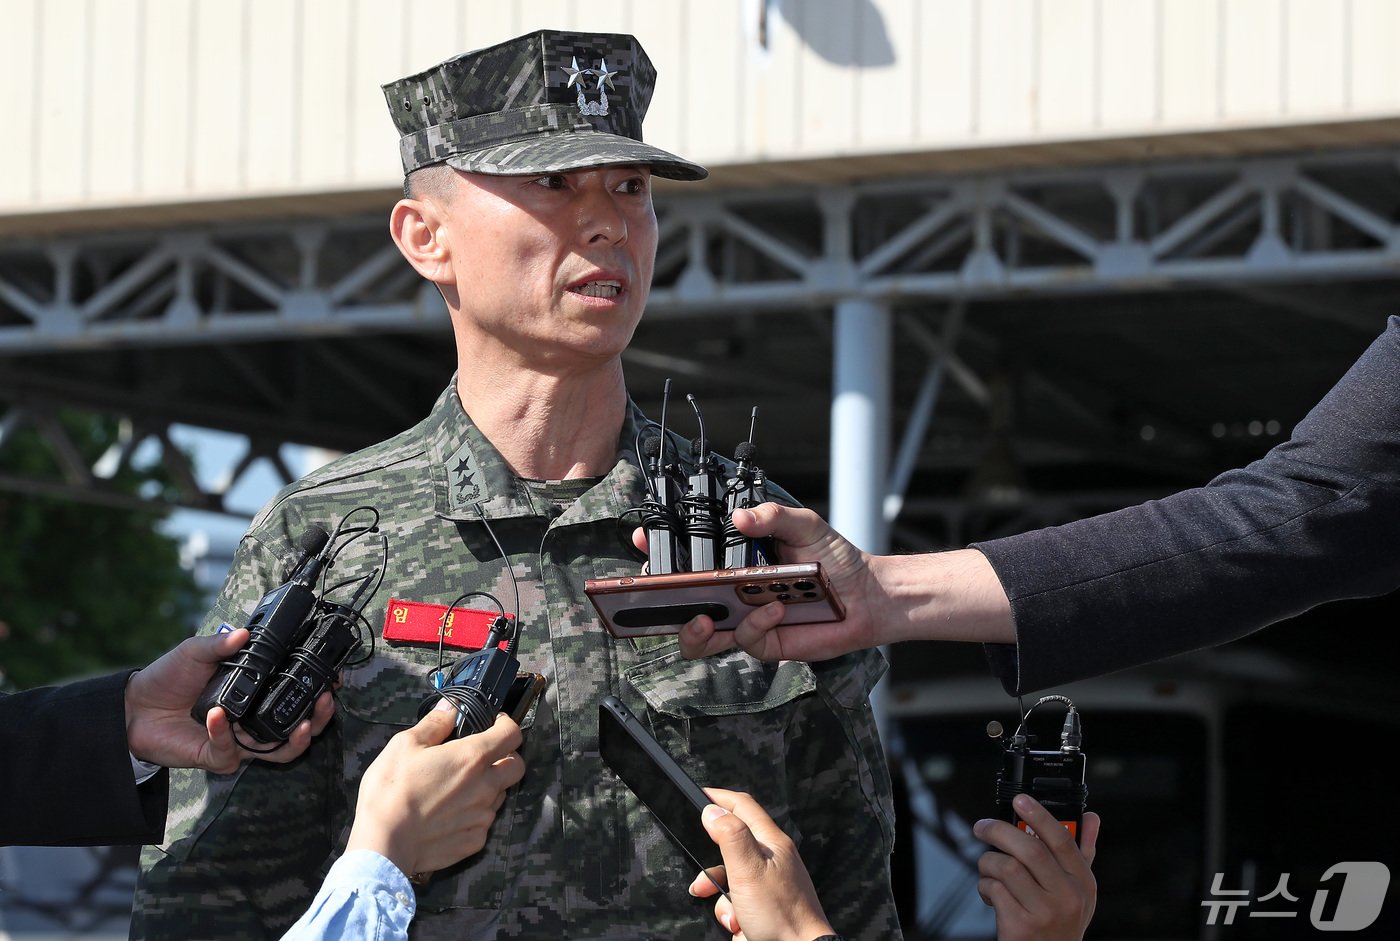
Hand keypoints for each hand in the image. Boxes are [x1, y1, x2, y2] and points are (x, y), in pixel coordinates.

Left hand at [124, 628, 335, 773]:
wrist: (133, 706)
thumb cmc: (168, 678)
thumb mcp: (197, 651)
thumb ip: (222, 644)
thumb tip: (245, 632)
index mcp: (254, 692)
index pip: (294, 693)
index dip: (316, 690)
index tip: (332, 679)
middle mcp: (252, 719)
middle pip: (299, 728)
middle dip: (319, 719)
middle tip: (325, 702)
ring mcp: (238, 741)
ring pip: (279, 751)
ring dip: (295, 739)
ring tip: (302, 724)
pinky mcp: (217, 757)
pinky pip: (231, 751)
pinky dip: (224, 733)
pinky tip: (217, 715)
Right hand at [345, 708, 524, 876]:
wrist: (384, 844)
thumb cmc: (391, 792)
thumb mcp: (405, 746)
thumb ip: (434, 724)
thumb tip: (450, 708)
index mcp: (472, 758)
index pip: (512, 735)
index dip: (507, 725)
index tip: (496, 724)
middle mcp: (485, 787)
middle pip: (517, 767)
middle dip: (507, 757)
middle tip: (484, 757)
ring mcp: (482, 816)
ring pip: (500, 795)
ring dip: (489, 787)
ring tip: (460, 788)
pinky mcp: (475, 841)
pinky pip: (483, 822)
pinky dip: (474, 814)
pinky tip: (450, 814)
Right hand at [636, 503, 883, 661]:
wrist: (868, 595)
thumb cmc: (834, 559)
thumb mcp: (804, 524)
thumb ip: (772, 516)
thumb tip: (740, 518)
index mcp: (735, 560)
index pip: (689, 557)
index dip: (661, 552)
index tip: (645, 541)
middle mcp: (732, 591)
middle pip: (684, 600)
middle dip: (663, 599)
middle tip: (662, 590)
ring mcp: (744, 619)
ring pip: (701, 635)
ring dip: (694, 629)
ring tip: (703, 618)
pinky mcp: (764, 643)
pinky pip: (744, 640)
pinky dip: (755, 625)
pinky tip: (774, 608)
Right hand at [687, 788, 834, 940]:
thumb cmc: (781, 915)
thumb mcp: (749, 870)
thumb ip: (730, 836)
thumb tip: (712, 811)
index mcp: (772, 843)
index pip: (743, 806)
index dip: (719, 798)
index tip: (697, 795)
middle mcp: (771, 860)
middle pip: (730, 846)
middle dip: (712, 864)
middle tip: (702, 878)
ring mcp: (767, 885)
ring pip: (729, 878)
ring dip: (720, 895)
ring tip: (729, 912)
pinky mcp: (761, 907)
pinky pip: (735, 902)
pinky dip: (730, 913)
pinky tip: (738, 924)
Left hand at [974, 795, 1099, 940]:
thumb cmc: (1060, 923)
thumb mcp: (1079, 892)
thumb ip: (1083, 853)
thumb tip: (1091, 818)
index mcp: (1083, 882)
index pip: (1062, 840)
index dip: (1039, 815)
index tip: (1020, 799)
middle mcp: (1067, 897)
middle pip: (1030, 849)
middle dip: (999, 831)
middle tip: (983, 827)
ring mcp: (1044, 913)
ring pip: (1006, 867)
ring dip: (987, 862)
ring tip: (988, 868)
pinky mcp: (1020, 926)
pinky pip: (994, 890)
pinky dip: (985, 886)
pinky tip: (990, 892)